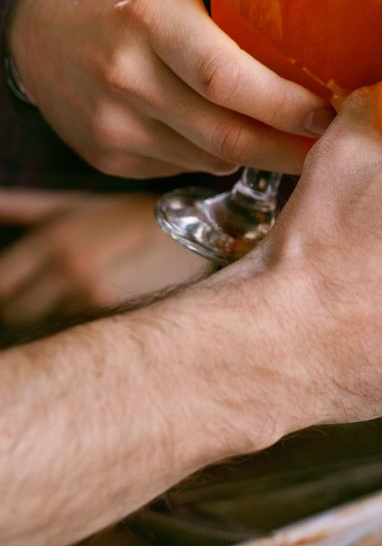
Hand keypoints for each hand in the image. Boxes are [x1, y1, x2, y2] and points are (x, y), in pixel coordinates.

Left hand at [0, 190, 207, 327]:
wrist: (198, 231)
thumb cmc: (132, 218)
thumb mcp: (77, 203)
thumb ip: (22, 206)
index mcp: (53, 237)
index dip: (2, 299)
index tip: (12, 300)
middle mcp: (68, 266)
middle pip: (14, 316)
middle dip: (19, 317)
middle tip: (41, 308)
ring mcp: (93, 294)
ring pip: (43, 333)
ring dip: (46, 330)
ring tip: (66, 316)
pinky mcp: (118, 316)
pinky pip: (76, 342)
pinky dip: (74, 341)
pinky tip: (89, 330)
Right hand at [6, 0, 334, 178]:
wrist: (34, 25)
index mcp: (149, 17)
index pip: (226, 77)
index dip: (286, 105)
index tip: (336, 107)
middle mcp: (125, 77)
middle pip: (224, 134)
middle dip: (291, 147)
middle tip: (337, 137)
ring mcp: (113, 124)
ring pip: (210, 158)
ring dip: (265, 156)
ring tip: (310, 143)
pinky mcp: (108, 156)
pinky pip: (184, 168)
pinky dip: (222, 158)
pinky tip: (246, 139)